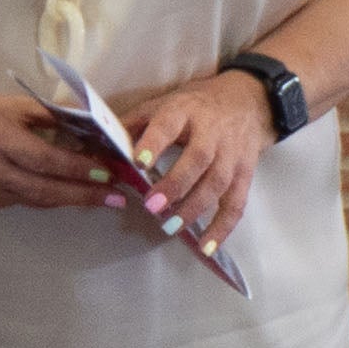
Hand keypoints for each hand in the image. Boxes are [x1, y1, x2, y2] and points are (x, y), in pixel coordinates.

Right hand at [0, 89, 129, 211]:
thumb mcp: (11, 104)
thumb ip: (49, 113)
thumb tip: (88, 121)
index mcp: (0, 139)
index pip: (47, 160)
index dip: (79, 168)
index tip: (108, 172)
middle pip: (47, 189)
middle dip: (86, 195)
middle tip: (118, 197)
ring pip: (40, 200)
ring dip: (74, 200)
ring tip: (104, 199)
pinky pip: (27, 201)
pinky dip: (52, 197)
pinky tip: (71, 193)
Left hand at [127, 69, 279, 248]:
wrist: (246, 100)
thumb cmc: (195, 106)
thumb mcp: (163, 104)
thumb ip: (134, 124)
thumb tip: (102, 146)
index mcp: (184, 110)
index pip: (169, 124)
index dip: (155, 142)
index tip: (139, 162)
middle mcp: (211, 132)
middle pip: (198, 158)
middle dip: (176, 184)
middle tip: (152, 207)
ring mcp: (231, 154)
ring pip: (218, 182)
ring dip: (196, 208)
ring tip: (172, 228)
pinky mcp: (245, 173)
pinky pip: (236, 203)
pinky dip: (223, 227)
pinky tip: (206, 247)